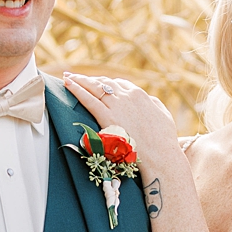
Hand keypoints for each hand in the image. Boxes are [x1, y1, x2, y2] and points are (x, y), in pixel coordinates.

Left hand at [62, 73, 178, 160]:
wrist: (160, 155)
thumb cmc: (164, 140)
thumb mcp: (163, 115)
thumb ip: (154, 104)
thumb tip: (148, 100)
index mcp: (140, 94)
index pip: (119, 84)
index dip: (106, 83)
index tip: (97, 84)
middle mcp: (127, 96)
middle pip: (104, 83)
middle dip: (89, 79)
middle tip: (76, 77)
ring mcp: (117, 106)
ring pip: (94, 87)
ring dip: (79, 81)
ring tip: (68, 78)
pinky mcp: (108, 117)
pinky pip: (89, 100)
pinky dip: (77, 90)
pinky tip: (68, 84)